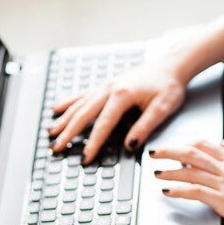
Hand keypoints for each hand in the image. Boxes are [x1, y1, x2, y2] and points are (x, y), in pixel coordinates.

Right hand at [48, 59, 186, 164]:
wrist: (171, 66)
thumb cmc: (169, 86)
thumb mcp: (163, 108)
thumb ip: (144, 127)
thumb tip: (129, 146)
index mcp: (123, 94)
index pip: (103, 124)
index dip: (93, 143)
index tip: (84, 158)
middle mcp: (110, 87)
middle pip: (84, 113)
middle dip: (69, 132)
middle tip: (56, 148)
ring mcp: (107, 84)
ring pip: (80, 103)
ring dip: (65, 118)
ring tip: (52, 132)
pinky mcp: (107, 84)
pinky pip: (83, 93)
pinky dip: (69, 101)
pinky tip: (57, 107)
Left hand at [149, 138, 223, 224]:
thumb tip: (223, 142)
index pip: (204, 144)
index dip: (185, 143)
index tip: (174, 147)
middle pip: (192, 153)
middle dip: (170, 151)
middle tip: (155, 153)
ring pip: (190, 171)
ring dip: (170, 171)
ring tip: (157, 173)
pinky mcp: (223, 200)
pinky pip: (196, 191)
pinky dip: (180, 190)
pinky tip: (169, 191)